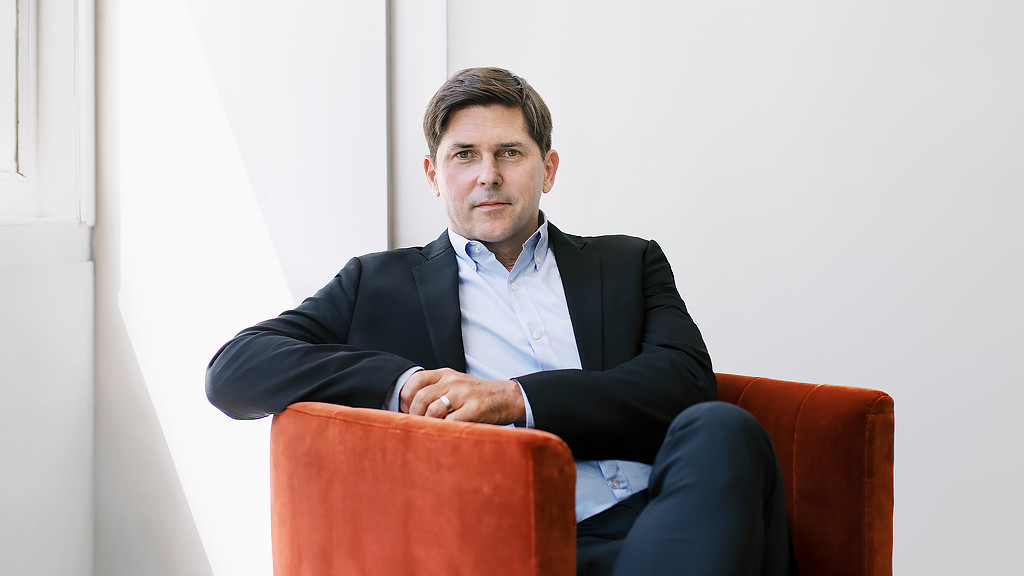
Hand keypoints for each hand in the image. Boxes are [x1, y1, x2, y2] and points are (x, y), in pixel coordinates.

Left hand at [400, 368, 525, 424]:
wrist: (508, 397)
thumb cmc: (478, 396)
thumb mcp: (456, 385)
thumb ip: (435, 391)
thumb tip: (409, 409)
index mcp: (446, 374)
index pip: (415, 380)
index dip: (405, 397)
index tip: (405, 410)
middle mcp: (453, 381)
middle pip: (421, 398)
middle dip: (414, 415)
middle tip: (416, 426)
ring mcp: (464, 394)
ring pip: (433, 410)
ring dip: (428, 424)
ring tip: (429, 431)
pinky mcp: (475, 408)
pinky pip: (451, 421)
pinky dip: (444, 430)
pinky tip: (444, 434)